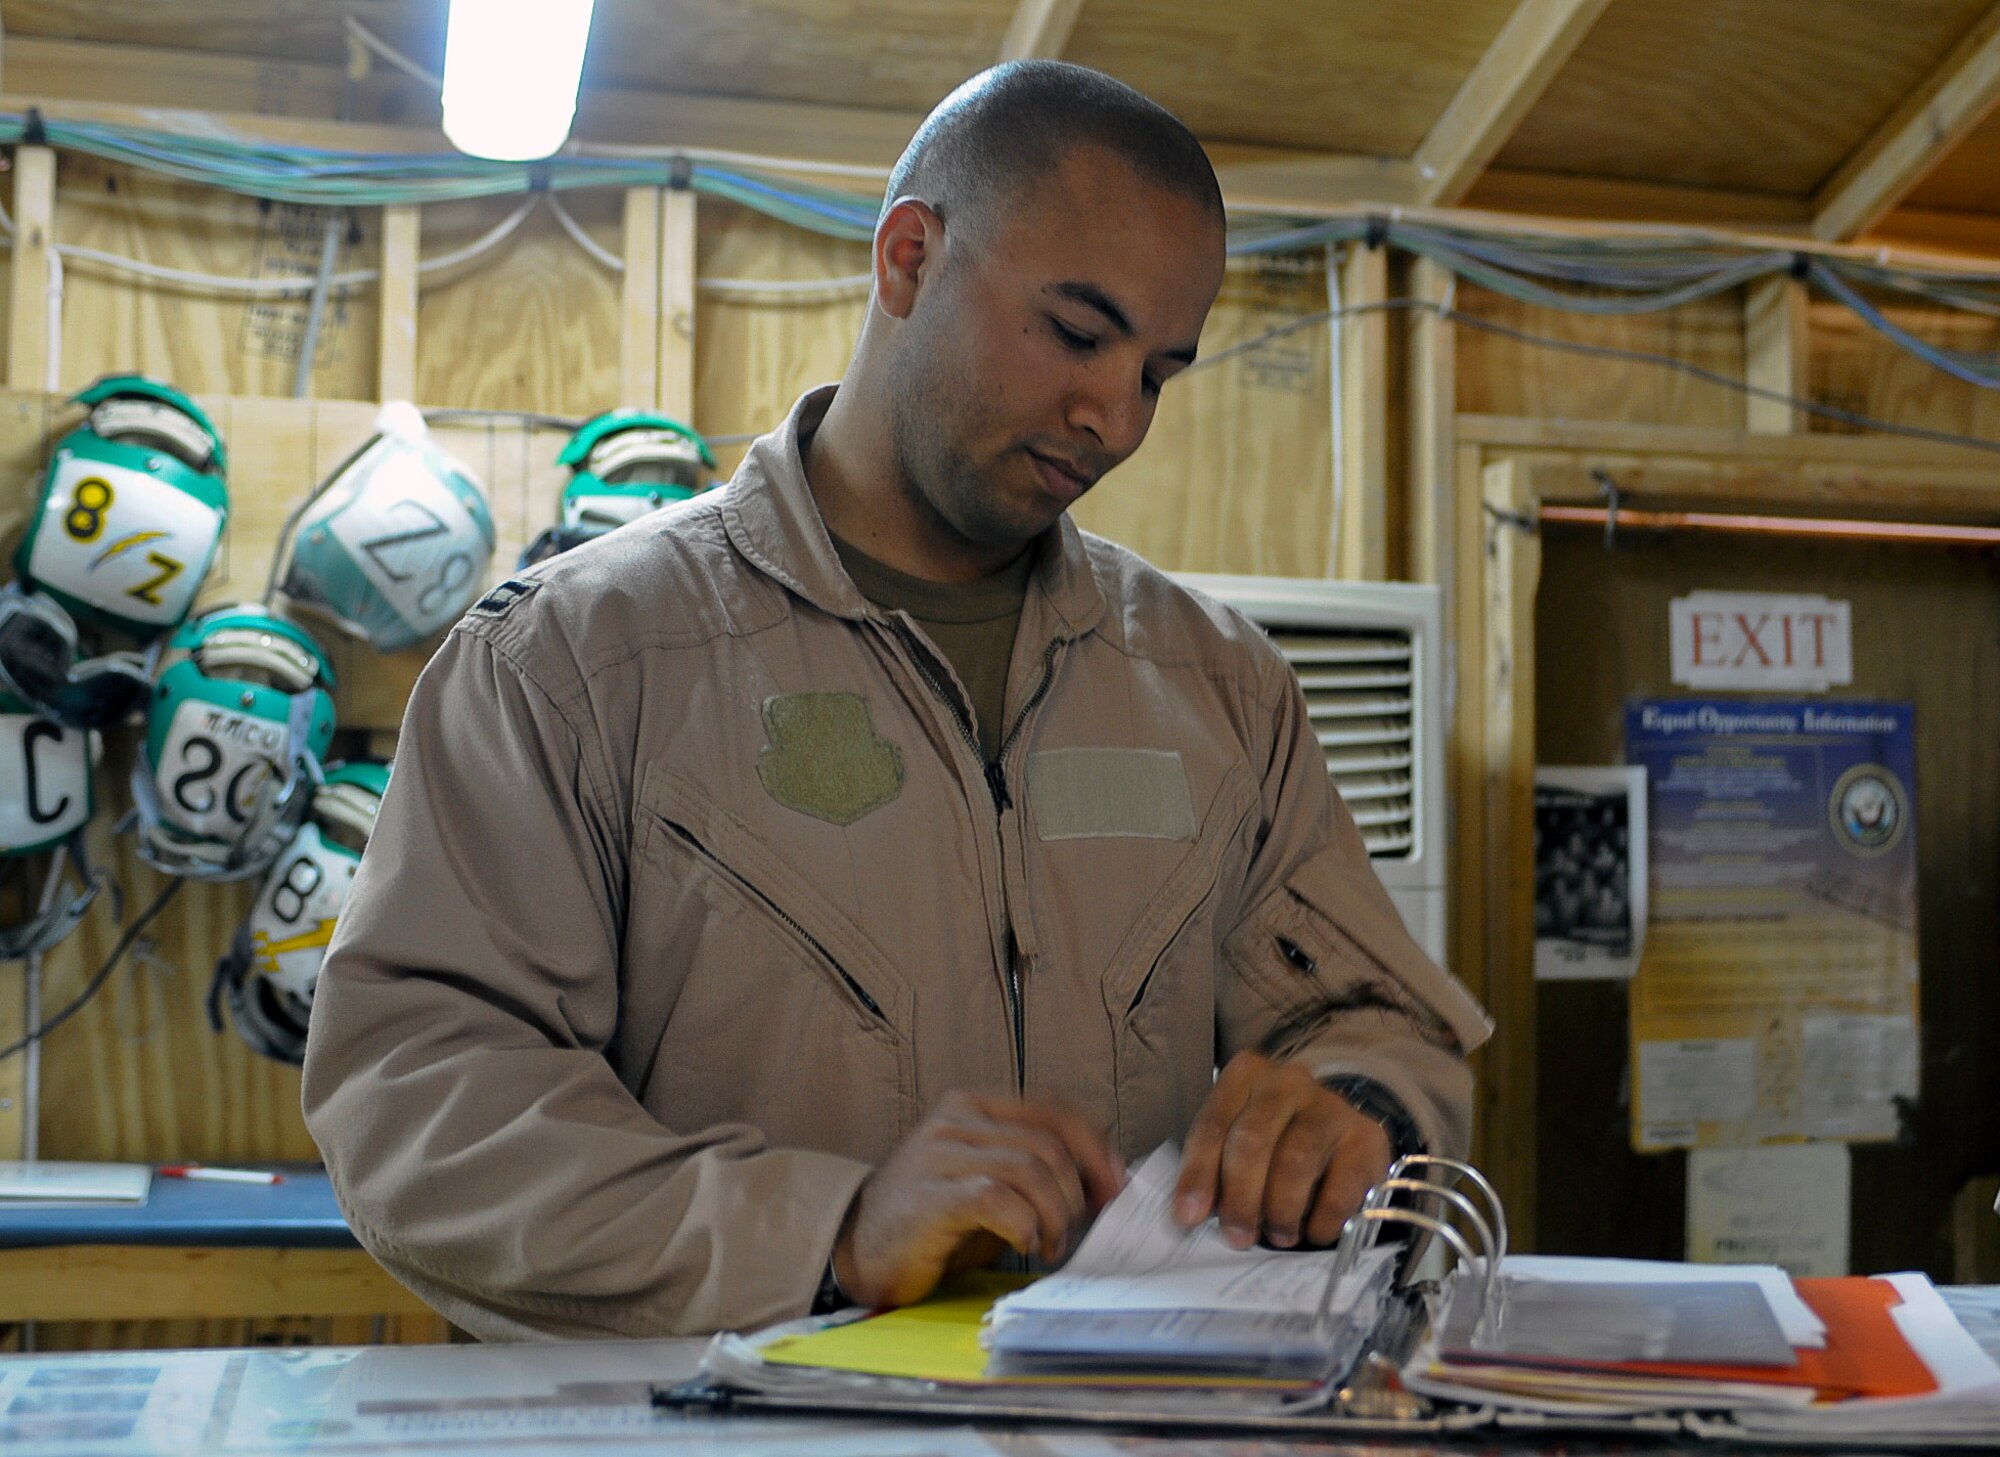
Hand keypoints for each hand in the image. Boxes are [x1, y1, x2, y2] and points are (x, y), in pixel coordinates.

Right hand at [832, 1090, 1126, 1308]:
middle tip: (1072, 1232)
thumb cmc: (931, 1221)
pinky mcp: (929, 1196)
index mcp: (974, 1106)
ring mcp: (939, 1155)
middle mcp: (956, 1120)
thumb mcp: (989, 1184)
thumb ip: (1035, 1172)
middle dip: (1076, 1194)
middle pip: (1048, 1144)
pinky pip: (997, 1198)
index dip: (1095, 1149)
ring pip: (1030, 1168)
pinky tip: (1022, 1243)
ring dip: (1055, 1214)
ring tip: (1047, 1243)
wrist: (858, 1249)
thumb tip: (1103, 1183)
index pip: (1055, 1111)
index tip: (1114, 1187)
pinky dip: (1025, 1224)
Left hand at [1172, 1051, 1390, 1249]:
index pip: (1213, 1124)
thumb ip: (1214, 1171)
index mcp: (1245, 1075)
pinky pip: (1341, 1183)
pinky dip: (1323, 1217)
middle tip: (1238, 1236)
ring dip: (1280, 1209)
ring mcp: (1330, 1104)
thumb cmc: (1274, 1144)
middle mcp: (1287, 1081)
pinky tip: (1314, 1233)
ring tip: (1277, 1236)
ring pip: (1295, 1160)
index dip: (1198, 1174)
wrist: (1338, 1135)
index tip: (1188, 1217)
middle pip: (1253, 1139)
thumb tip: (1189, 1217)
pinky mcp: (1366, 1136)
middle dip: (1240, 1196)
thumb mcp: (1237, 1146)